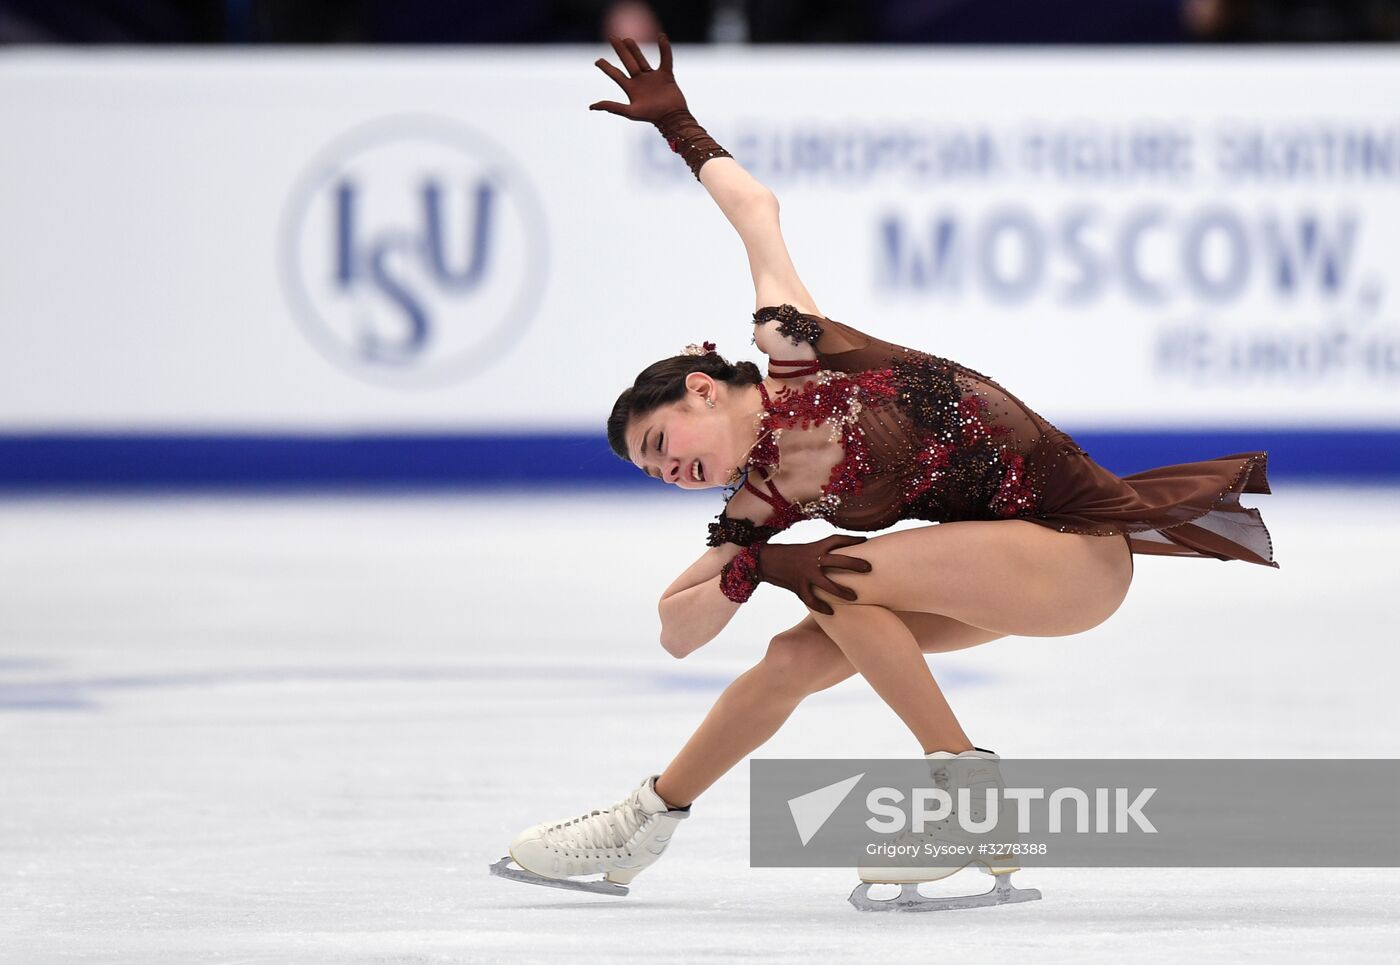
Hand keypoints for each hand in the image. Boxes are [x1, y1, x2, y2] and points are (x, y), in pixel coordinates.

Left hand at [589, 33, 688, 124]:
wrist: (672, 118)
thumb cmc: (651, 116)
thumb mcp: (630, 112)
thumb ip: (612, 107)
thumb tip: (591, 106)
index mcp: (631, 88)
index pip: (616, 74)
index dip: (606, 67)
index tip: (597, 61)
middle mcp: (640, 81)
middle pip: (628, 62)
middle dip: (620, 50)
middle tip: (612, 37)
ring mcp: (653, 77)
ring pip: (642, 59)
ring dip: (634, 49)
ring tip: (627, 39)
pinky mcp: (666, 75)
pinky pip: (665, 59)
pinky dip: (665, 49)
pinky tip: (661, 36)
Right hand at [758, 535, 872, 615]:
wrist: (765, 561)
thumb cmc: (787, 554)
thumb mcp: (805, 550)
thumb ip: (821, 553)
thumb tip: (839, 557)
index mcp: (814, 547)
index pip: (836, 540)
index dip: (851, 539)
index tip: (865, 540)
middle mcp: (811, 560)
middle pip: (838, 560)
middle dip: (854, 564)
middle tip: (869, 568)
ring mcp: (805, 574)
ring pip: (827, 584)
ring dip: (842, 591)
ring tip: (855, 597)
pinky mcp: (798, 587)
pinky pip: (812, 600)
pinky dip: (822, 607)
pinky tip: (832, 611)